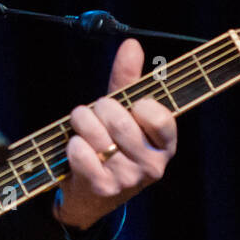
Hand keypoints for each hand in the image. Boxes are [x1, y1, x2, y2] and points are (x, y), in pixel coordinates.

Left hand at [53, 38, 176, 231]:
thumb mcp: (124, 113)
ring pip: (98, 135)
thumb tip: (131, 44)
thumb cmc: (111, 145)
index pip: (160, 116)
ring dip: (82, 122)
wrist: (90, 195)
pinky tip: (77, 147)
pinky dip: (73, 144)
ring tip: (82, 125)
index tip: (130, 106)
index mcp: (166, 145)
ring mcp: (128, 179)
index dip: (139, 105)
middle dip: (100, 109)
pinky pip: (82, 152)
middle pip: (120, 121)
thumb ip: (128, 80)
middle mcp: (152, 165)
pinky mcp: (103, 188)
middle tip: (96, 113)